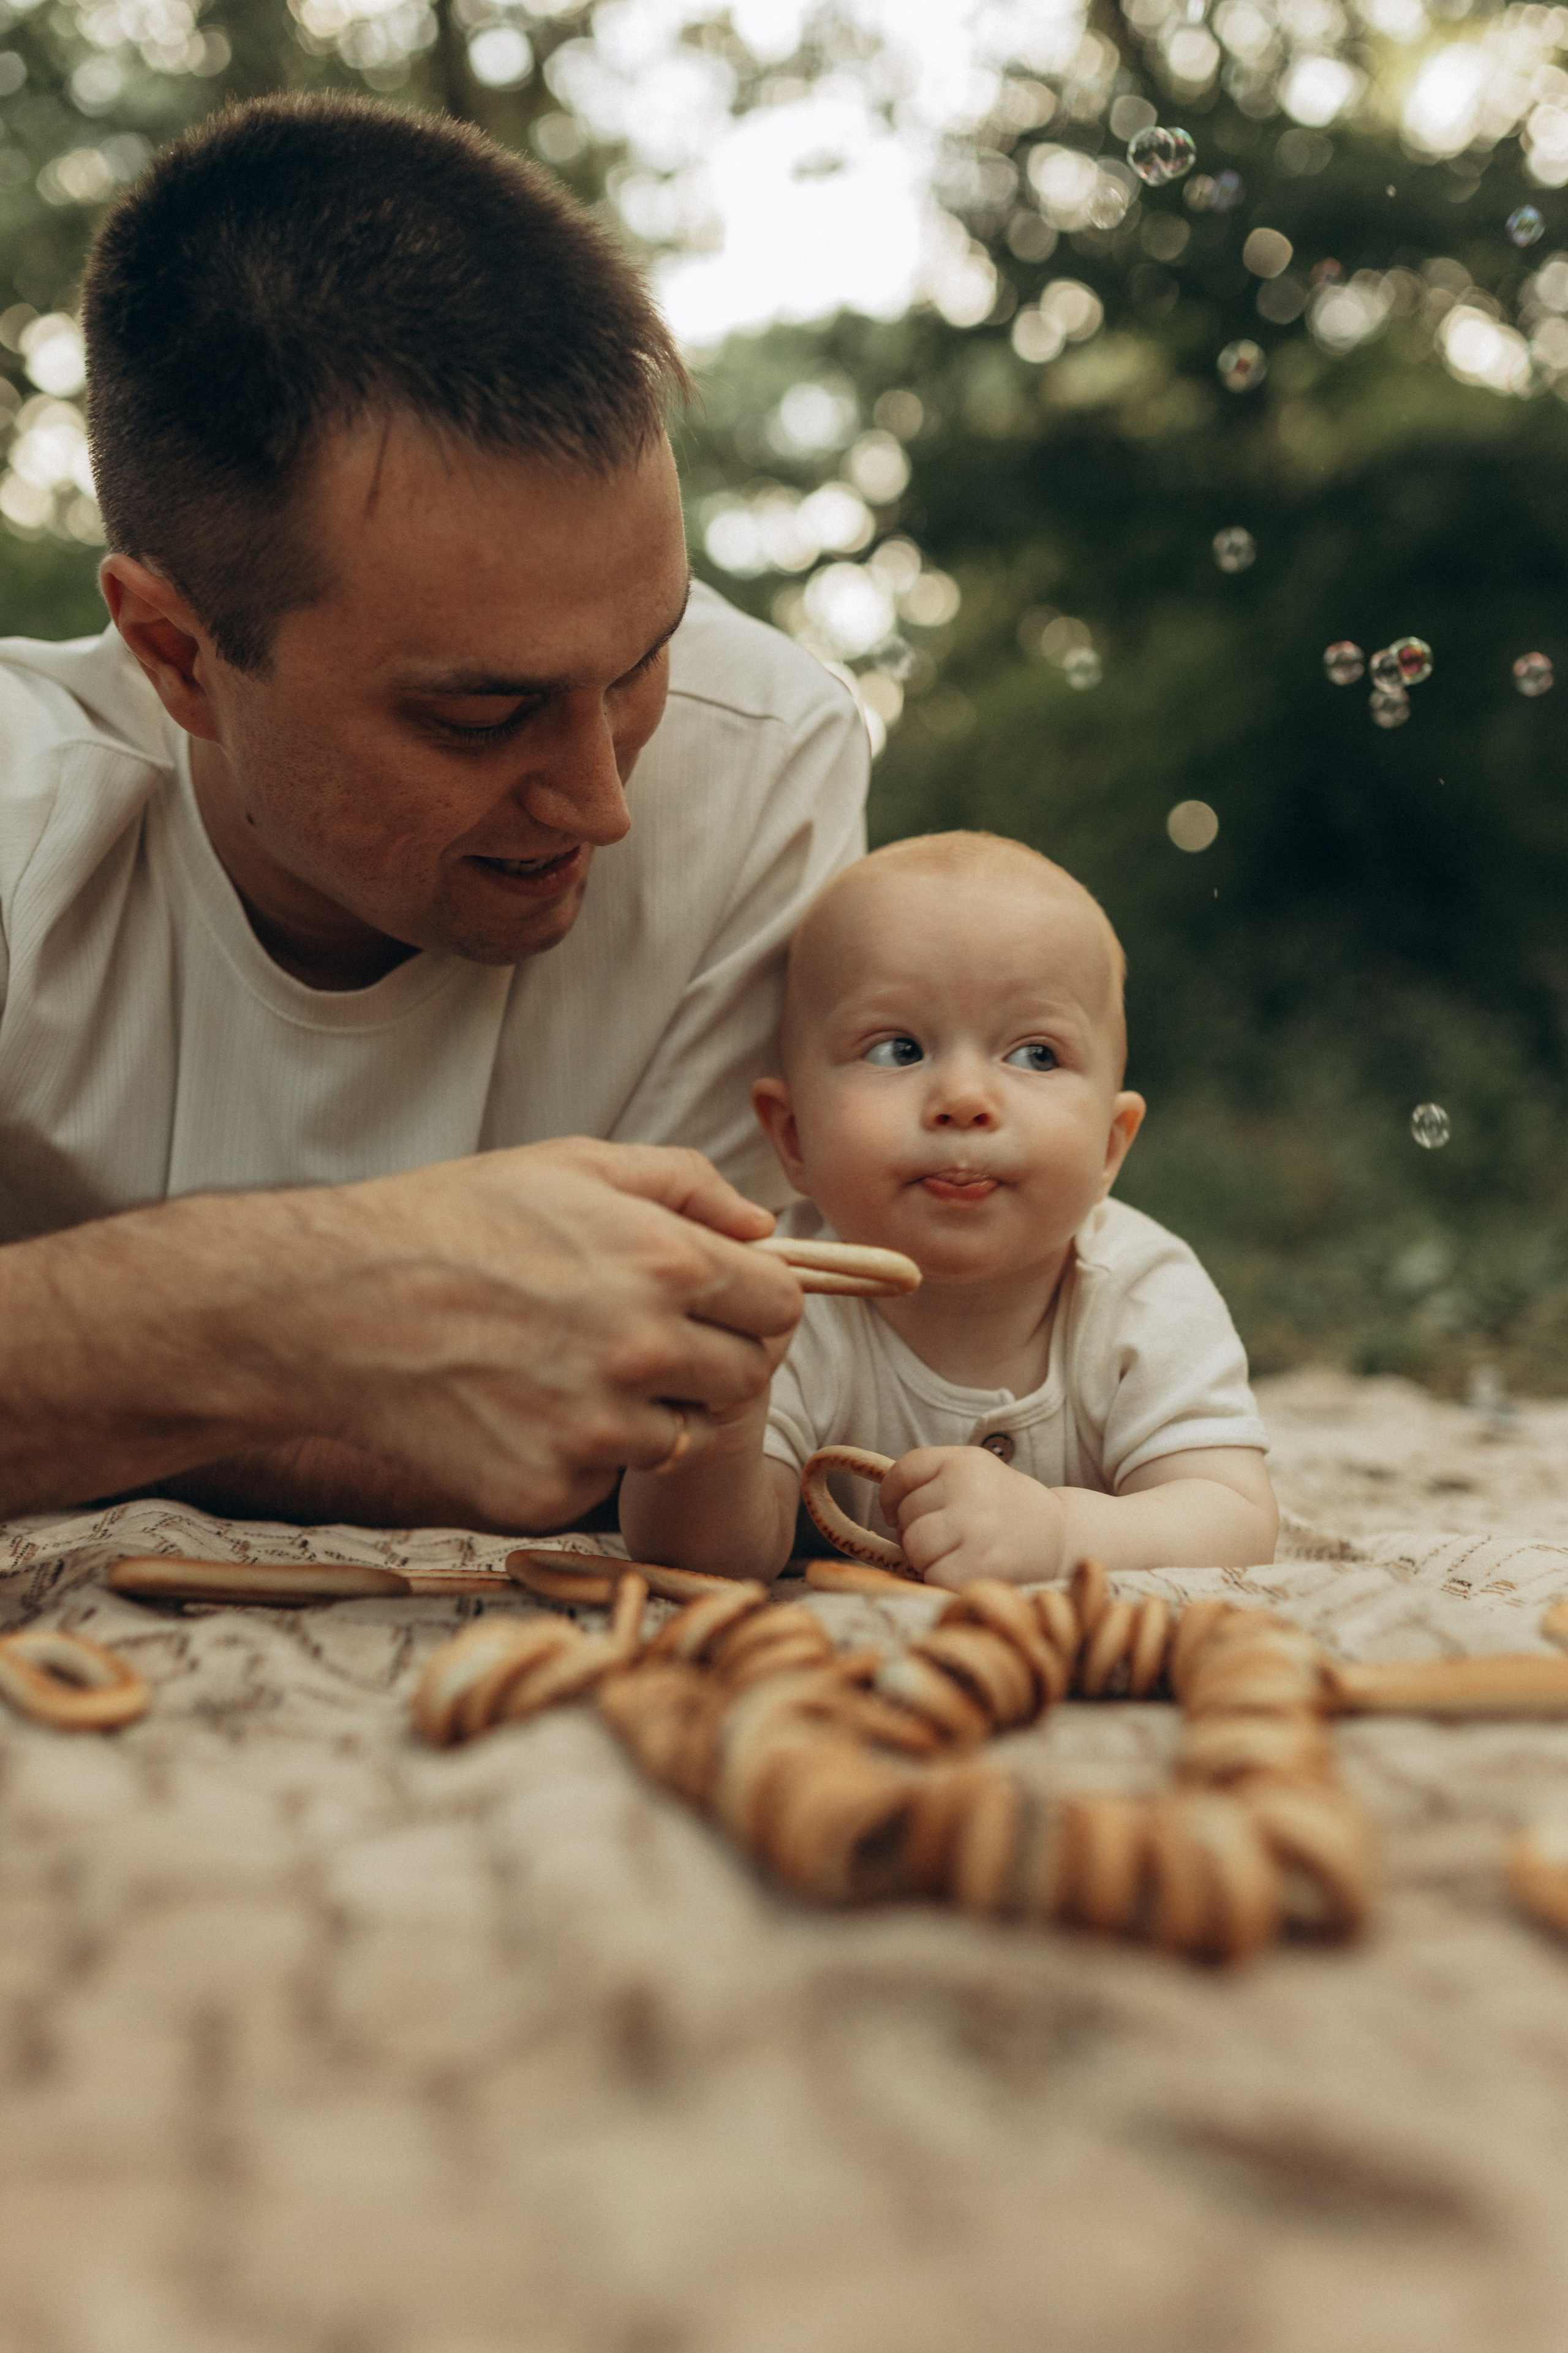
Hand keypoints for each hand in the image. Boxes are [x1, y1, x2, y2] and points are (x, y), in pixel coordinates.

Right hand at [283, 1137, 801, 1527]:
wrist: (334, 1306)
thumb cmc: (453, 1221)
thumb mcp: (573, 1165)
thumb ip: (685, 1185)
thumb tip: (762, 1227)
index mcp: (666, 1265)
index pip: (780, 1307)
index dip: (753, 1303)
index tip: (719, 1302)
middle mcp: (645, 1352)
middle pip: (744, 1378)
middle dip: (708, 1358)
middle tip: (637, 1335)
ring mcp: (598, 1431)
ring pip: (678, 1437)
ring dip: (644, 1411)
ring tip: (565, 1367)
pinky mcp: (549, 1490)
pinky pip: (603, 1482)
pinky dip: (577, 1454)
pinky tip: (521, 1409)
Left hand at [879, 1445, 1065, 1588]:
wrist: (1064, 1538)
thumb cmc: (1007, 1511)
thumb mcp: (975, 1478)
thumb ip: (931, 1482)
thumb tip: (886, 1514)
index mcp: (965, 1460)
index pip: (903, 1471)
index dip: (891, 1497)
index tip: (895, 1514)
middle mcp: (970, 1487)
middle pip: (907, 1516)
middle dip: (918, 1533)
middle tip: (950, 1539)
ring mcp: (976, 1526)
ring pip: (915, 1547)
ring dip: (927, 1560)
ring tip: (958, 1556)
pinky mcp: (982, 1564)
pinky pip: (933, 1576)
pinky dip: (943, 1582)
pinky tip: (967, 1573)